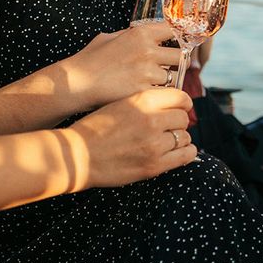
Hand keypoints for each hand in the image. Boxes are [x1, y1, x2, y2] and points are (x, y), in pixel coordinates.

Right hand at [61, 21, 180, 109]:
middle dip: (176, 62)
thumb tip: (145, 34)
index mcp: (140, 33)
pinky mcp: (145, 92)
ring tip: (154, 84)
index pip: (172, 29)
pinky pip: (165, 94)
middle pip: (181, 54)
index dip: (176, 37)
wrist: (76, 83)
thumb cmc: (90, 60)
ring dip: (168, 81)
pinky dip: (160, 95)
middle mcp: (148, 50)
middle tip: (169, 68)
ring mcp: (148, 72)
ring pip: (174, 76)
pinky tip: (149, 96)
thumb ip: (130, 34)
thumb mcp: (109, 37)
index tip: (176, 43)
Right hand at [67, 88, 196, 187]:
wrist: (77, 155)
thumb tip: (172, 103)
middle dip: (179, 122)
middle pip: (184, 118)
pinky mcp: (154, 165)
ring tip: (168, 140)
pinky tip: (178, 152)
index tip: (182, 107)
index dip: (183, 102)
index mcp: (142, 100)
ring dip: (180, 138)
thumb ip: (146, 101)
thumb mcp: (121, 103)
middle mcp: (151, 119)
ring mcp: (154, 144)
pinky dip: (185, 152)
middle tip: (171, 126)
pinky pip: (185, 156)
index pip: (180, 97)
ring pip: (185, 137)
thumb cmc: (96, 128)